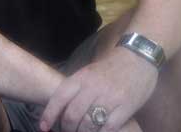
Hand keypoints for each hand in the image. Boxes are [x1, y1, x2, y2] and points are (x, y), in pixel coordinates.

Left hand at [40, 46, 157, 131]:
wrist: (138, 57)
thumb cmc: (111, 67)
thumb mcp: (89, 72)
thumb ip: (77, 88)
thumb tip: (61, 108)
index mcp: (81, 77)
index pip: (60, 97)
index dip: (49, 114)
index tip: (43, 127)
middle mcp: (92, 87)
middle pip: (72, 115)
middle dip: (67, 128)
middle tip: (68, 131)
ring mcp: (110, 98)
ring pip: (88, 124)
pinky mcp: (126, 108)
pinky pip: (108, 128)